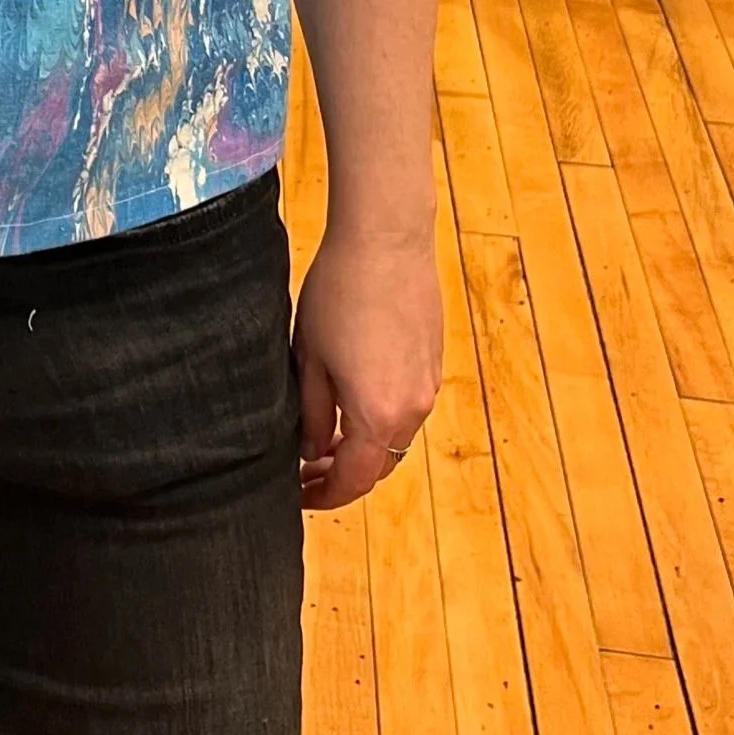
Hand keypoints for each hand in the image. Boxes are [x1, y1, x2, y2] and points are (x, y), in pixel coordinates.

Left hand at [294, 223, 441, 509]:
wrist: (386, 239)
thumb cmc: (338, 292)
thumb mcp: (309, 357)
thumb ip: (310, 412)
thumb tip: (311, 451)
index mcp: (377, 414)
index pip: (353, 480)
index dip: (324, 495)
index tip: (300, 495)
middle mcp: (412, 409)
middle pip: (379, 465)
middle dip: (342, 474)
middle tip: (306, 468)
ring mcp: (428, 386)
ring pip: (396, 438)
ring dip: (363, 446)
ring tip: (324, 435)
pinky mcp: (433, 362)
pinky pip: (408, 409)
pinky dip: (381, 419)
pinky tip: (352, 400)